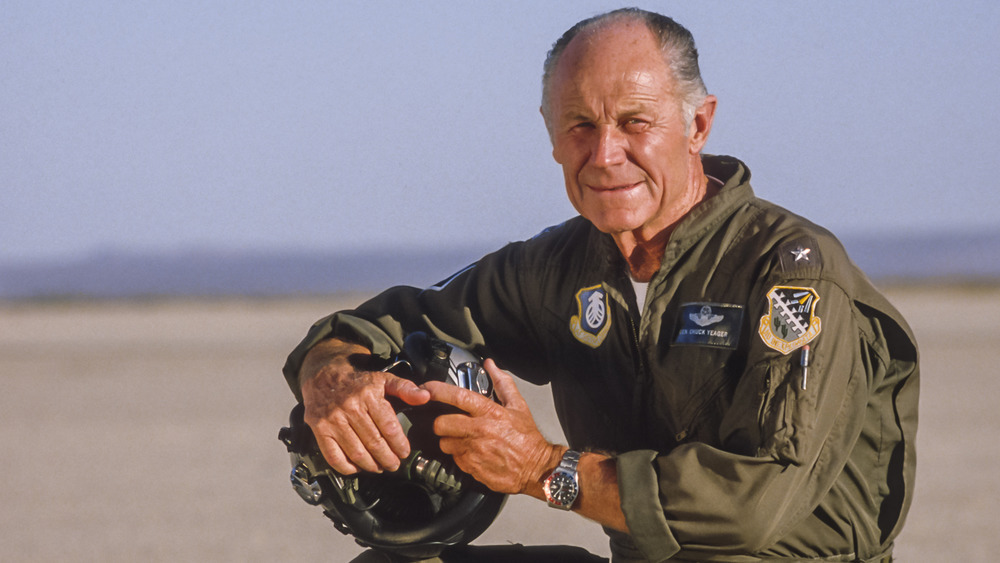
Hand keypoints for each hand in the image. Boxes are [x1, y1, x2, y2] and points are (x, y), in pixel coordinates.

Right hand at [299, 338, 430, 473]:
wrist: (323, 375)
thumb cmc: (357, 382)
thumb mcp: (383, 379)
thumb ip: (405, 388)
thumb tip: (425, 397)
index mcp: (368, 395)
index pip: (388, 427)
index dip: (399, 444)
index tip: (404, 452)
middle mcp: (350, 407)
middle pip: (374, 443)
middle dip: (387, 458)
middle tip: (394, 465)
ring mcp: (333, 420)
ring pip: (356, 452)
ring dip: (370, 465)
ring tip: (378, 467)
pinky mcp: (319, 429)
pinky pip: (334, 456)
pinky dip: (346, 467)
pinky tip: (357, 468)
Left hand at [424, 359, 561, 495]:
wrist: (536, 468)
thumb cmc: (527, 438)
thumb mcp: (518, 406)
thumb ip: (502, 383)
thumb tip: (491, 365)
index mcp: (490, 412)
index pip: (458, 397)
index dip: (438, 390)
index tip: (427, 388)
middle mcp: (480, 431)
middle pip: (441, 423)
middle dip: (441, 423)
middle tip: (449, 423)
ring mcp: (474, 451)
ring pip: (444, 443)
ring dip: (450, 441)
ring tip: (464, 439)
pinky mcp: (472, 467)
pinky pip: (454, 459)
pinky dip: (459, 455)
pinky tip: (472, 452)